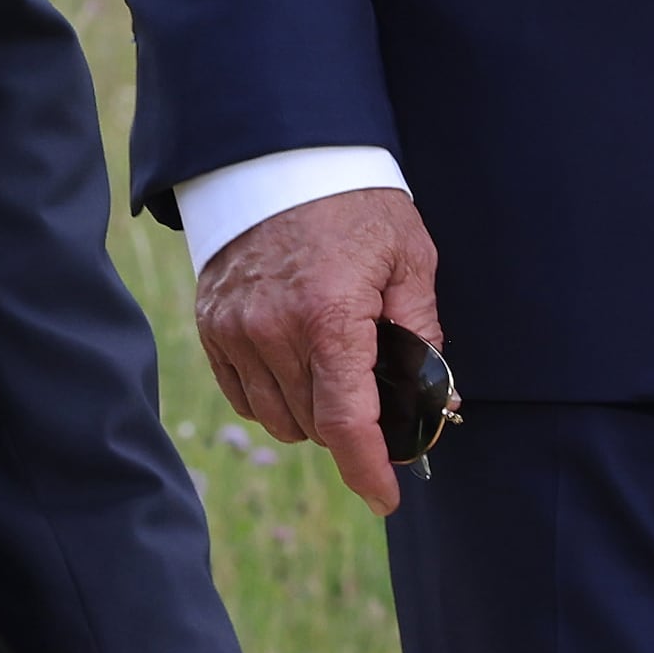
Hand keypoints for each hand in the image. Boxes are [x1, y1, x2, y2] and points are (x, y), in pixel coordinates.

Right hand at [192, 188, 444, 509]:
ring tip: (336, 370)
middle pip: (315, 426)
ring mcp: (235, 329)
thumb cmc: (356, 204)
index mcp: (329, 317)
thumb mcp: (409, 259)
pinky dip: (273, 396)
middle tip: (379, 395)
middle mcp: (273, 331)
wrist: (281, 155)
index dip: (370, 471)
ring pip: (277, 417)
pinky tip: (297, 364)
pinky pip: (243, 393)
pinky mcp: (212, 323)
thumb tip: (441, 399)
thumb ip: (423, 334)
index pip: (348, 423)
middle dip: (353, 428)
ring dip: (311, 414)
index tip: (387, 498)